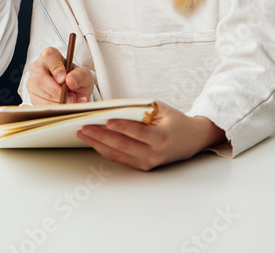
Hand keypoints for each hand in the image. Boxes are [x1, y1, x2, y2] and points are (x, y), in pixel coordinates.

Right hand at [25, 46, 93, 104]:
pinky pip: (40, 104)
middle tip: (71, 97)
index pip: (49, 56)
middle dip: (57, 91)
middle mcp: (37, 67)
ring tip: (72, 102)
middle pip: (40, 78)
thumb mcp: (84, 75)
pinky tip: (63, 106)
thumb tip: (70, 81)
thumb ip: (80, 76)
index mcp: (49, 56)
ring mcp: (32, 82)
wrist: (73, 91)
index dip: (56, 67)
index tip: (64, 79)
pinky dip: (54, 107)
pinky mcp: (32, 96)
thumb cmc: (76, 79)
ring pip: (40, 93)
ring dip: (58, 101)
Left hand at [76, 101, 225, 170]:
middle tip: (84, 127)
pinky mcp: (142, 166)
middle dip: (101, 136)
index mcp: (162, 137)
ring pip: (119, 154)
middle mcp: (155, 154)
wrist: (191, 140)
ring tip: (83, 134)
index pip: (139, 132)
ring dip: (98, 144)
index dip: (123, 127)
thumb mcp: (161, 109)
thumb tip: (112, 108)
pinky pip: (120, 159)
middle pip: (124, 145)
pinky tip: (93, 142)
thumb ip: (140, 109)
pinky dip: (105, 150)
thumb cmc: (174, 121)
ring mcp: (148, 163)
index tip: (107, 121)